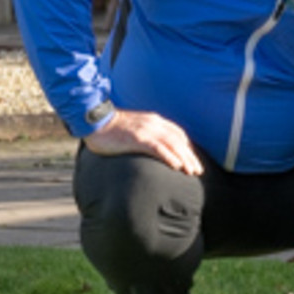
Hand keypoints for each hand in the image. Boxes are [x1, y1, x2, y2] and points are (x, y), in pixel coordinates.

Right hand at [83, 108, 203, 174]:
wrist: (94, 121)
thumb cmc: (111, 128)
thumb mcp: (134, 128)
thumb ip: (145, 135)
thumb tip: (153, 148)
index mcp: (154, 120)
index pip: (177, 134)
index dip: (187, 148)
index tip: (193, 160)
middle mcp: (153, 123)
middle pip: (178, 141)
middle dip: (190, 156)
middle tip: (198, 171)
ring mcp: (145, 130)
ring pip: (172, 145)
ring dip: (184, 159)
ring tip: (192, 172)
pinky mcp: (137, 138)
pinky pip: (157, 148)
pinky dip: (169, 157)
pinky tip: (176, 167)